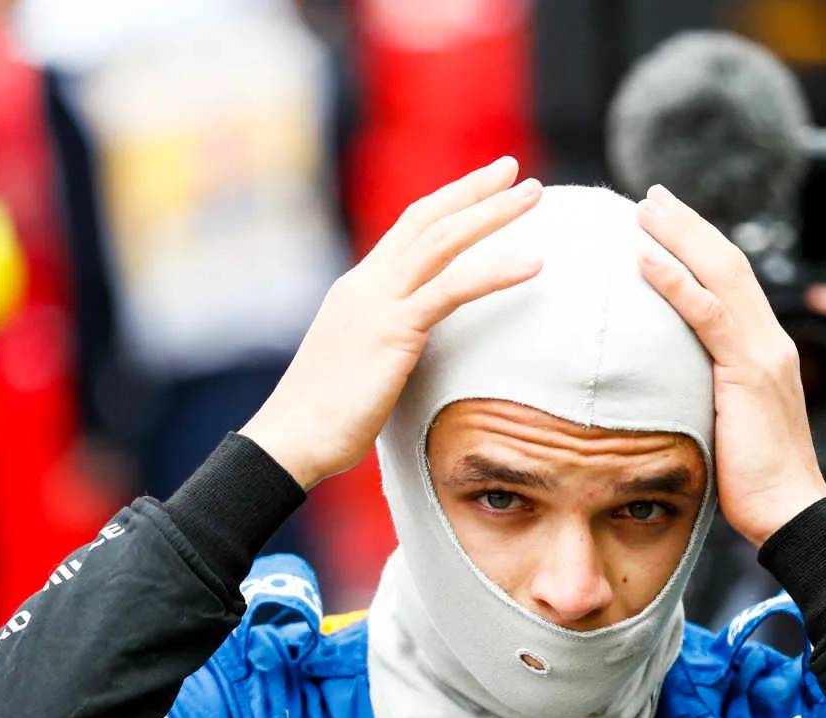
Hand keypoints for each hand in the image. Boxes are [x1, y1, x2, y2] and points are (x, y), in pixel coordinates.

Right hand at [241, 157, 542, 488]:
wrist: (290, 439)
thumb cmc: (326, 417)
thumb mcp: (361, 363)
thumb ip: (389, 341)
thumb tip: (419, 348)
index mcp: (359, 289)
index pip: (408, 229)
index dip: (447, 202)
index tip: (484, 185)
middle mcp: (366, 285)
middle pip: (427, 219)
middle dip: (474, 190)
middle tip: (514, 170)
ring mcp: (377, 304)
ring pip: (443, 241)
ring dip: (492, 214)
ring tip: (535, 196)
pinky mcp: (391, 332)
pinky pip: (452, 291)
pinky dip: (496, 272)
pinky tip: (534, 263)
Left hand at [634, 185, 825, 548]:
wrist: (790, 513)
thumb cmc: (754, 483)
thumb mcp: (725, 425)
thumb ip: (704, 394)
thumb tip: (661, 387)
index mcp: (768, 349)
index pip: (734, 282)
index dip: (702, 247)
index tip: (667, 224)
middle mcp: (771, 340)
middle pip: (728, 263)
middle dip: (689, 225)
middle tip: (651, 196)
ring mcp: (764, 353)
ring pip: (721, 275)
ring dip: (680, 236)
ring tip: (644, 209)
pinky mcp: (750, 372)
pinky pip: (708, 315)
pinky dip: (676, 281)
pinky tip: (645, 258)